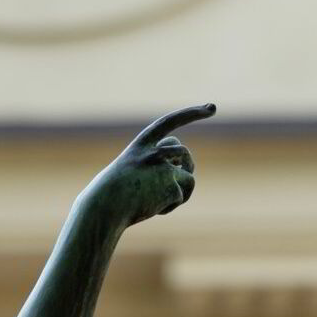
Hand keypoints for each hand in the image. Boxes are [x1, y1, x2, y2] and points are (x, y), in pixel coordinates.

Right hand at [81, 102, 213, 225]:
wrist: (104, 208)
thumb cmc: (109, 194)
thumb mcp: (126, 172)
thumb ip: (149, 167)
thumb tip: (176, 177)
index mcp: (141, 145)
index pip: (169, 122)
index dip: (191, 113)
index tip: (212, 107)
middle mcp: (156, 152)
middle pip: (183, 153)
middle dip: (188, 165)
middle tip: (181, 178)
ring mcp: (165, 168)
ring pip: (188, 176)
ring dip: (181, 189)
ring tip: (159, 200)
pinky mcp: (172, 187)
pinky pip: (182, 196)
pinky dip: (171, 205)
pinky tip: (154, 209)